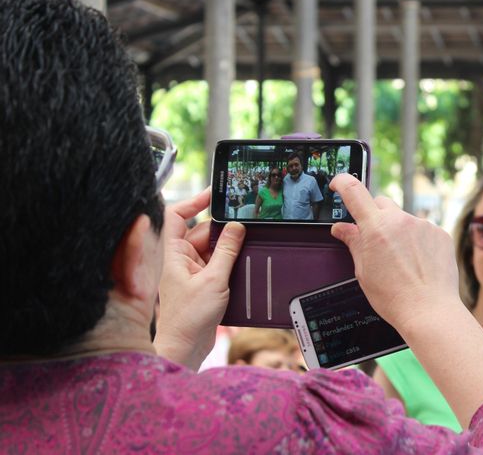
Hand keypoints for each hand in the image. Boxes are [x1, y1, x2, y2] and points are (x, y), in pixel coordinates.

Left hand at [154, 188, 244, 369]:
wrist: (185, 348)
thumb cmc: (188, 317)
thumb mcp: (213, 280)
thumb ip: (226, 251)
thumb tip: (236, 227)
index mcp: (173, 253)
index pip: (177, 216)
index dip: (194, 202)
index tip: (214, 195)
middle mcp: (180, 260)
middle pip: (202, 232)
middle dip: (223, 229)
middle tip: (245, 224)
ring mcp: (192, 272)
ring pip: (213, 249)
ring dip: (229, 248)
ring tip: (247, 244)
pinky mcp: (203, 284)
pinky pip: (218, 264)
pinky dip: (231, 262)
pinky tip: (245, 263)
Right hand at [330, 174, 459, 332]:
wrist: (429, 310)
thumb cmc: (393, 296)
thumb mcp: (363, 271)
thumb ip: (354, 243)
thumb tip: (342, 228)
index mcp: (375, 228)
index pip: (354, 192)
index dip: (343, 183)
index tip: (338, 184)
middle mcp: (400, 220)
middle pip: (381, 203)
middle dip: (375, 216)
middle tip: (374, 240)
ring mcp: (423, 225)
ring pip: (404, 219)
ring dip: (399, 231)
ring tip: (402, 261)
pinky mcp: (440, 233)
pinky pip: (424, 230)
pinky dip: (418, 241)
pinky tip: (419, 263)